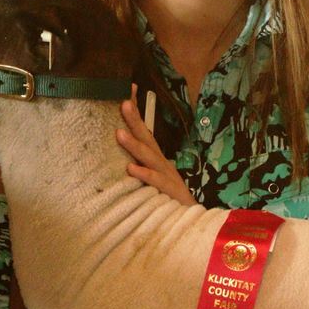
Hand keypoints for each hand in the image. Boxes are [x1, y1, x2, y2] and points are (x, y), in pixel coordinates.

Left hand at [116, 87, 196, 206]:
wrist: (191, 220)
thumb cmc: (166, 196)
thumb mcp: (150, 175)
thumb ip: (137, 162)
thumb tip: (117, 148)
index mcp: (154, 156)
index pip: (144, 129)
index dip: (137, 110)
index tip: (129, 88)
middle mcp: (160, 161)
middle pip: (147, 137)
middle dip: (135, 119)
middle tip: (122, 102)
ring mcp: (166, 175)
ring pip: (149, 157)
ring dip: (134, 144)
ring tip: (119, 133)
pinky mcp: (168, 192)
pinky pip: (155, 182)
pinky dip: (144, 175)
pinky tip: (131, 169)